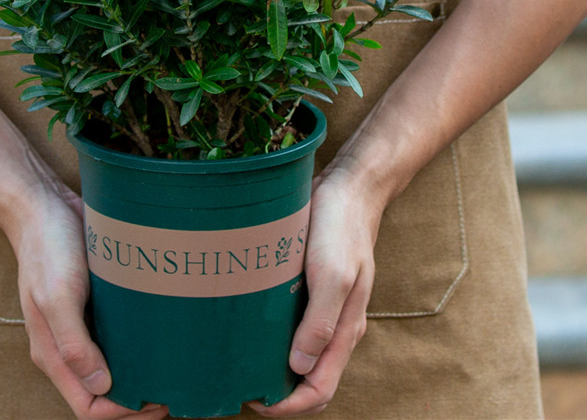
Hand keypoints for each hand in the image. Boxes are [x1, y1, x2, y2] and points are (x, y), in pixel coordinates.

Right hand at [12, 178, 168, 419]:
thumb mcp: (57, 295)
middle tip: (172, 393)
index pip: (86, 406)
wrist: (44, 206)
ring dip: (139, 374)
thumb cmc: (47, 248)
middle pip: (102, 393)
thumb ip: (73, 343)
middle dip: (135, 402)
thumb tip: (101, 387)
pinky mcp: (96, 303)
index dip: (120, 414)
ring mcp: (81, 325)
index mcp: (53, 353)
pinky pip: (117, 335)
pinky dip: (138, 345)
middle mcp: (67, 345)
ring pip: (112, 366)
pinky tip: (162, 337)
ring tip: (172, 370)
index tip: (155, 402)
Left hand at [249, 165, 382, 416]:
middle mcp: (335, 326)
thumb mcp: (333, 272)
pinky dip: (273, 336)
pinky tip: (248, 324)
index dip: (287, 406)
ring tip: (238, 358)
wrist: (349, 188)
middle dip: (277, 392)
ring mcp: (324, 307)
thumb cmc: (341, 228)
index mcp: (345, 330)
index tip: (253, 400)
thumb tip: (300, 366)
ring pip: (299, 353)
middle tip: (237, 382)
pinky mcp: (311, 288)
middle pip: (308, 378)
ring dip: (273, 365)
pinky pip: (293, 325)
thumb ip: (322, 320)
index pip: (319, 390)